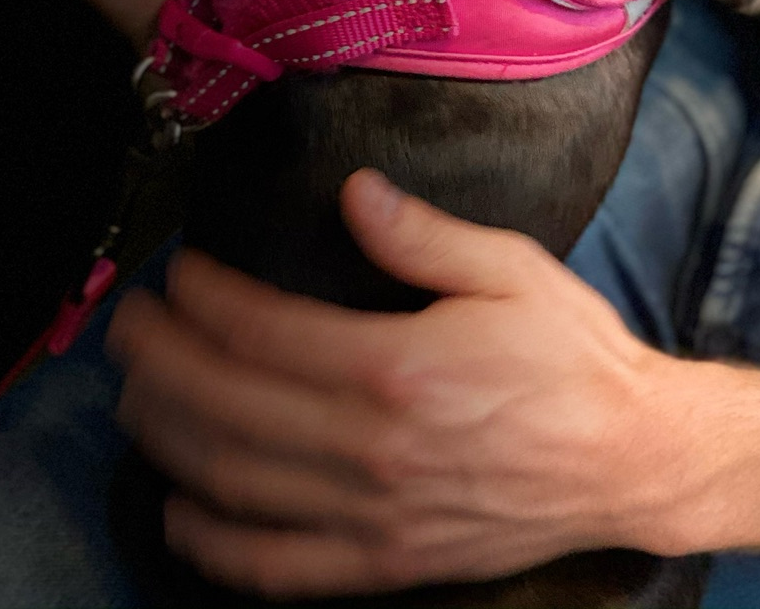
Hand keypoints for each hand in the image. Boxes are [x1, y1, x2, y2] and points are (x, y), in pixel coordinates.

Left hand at [107, 172, 686, 597]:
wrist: (631, 457)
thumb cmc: (574, 356)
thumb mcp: (511, 268)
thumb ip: (424, 234)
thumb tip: (353, 193)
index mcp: (397, 366)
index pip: (261, 331)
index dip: (203, 301)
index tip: (178, 273)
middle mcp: (370, 447)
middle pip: (225, 406)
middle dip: (159, 362)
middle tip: (128, 327)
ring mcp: (371, 514)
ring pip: (232, 483)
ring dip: (166, 438)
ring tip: (133, 397)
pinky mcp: (383, 564)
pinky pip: (273, 565)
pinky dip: (212, 543)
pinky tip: (180, 508)